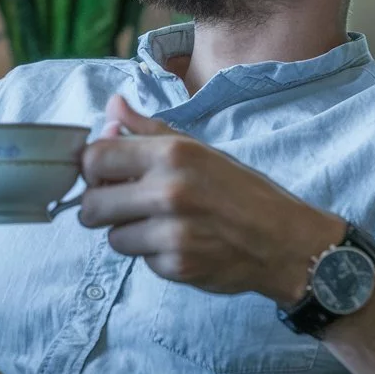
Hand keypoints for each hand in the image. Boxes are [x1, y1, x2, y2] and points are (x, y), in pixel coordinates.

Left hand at [78, 96, 344, 304]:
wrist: (283, 240)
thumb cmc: (238, 189)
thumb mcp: (197, 148)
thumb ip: (147, 129)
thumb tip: (112, 106)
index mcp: (171, 153)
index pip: (94, 159)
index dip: (92, 169)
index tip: (104, 175)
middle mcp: (168, 191)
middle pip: (91, 206)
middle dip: (101, 207)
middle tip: (123, 205)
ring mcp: (172, 233)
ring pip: (113, 237)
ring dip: (128, 233)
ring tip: (159, 224)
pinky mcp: (177, 267)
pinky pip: (141, 261)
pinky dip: (153, 255)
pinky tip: (179, 244)